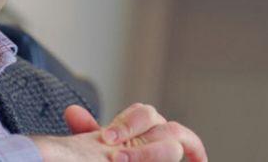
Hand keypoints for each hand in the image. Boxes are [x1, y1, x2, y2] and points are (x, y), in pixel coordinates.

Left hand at [63, 103, 207, 161]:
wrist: (116, 159)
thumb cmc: (112, 154)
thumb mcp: (98, 147)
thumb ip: (87, 131)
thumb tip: (71, 111)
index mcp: (139, 123)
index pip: (141, 113)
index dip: (125, 124)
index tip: (106, 139)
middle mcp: (159, 130)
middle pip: (159, 124)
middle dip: (139, 144)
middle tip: (115, 158)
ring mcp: (170, 145)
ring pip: (176, 135)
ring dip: (153, 152)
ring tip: (126, 161)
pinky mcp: (178, 156)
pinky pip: (192, 148)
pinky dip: (196, 152)